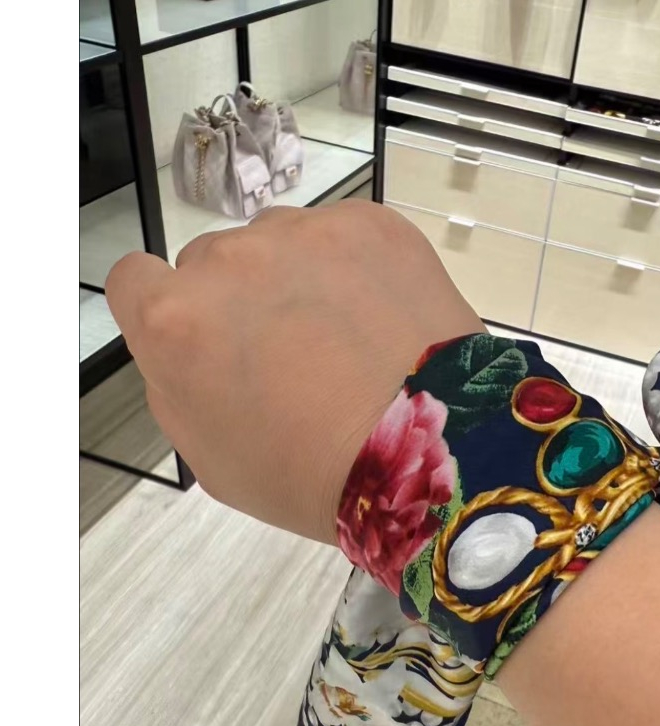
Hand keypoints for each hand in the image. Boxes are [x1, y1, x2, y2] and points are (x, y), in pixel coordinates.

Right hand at [106, 201, 483, 543]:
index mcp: (174, 321)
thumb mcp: (210, 457)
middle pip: (213, 263)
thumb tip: (185, 343)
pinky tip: (383, 320)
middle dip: (239, 301)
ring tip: (347, 340)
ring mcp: (304, 233)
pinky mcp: (370, 224)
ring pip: (278, 243)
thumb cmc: (313, 476)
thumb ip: (176, 381)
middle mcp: (229, 260)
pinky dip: (355, 269)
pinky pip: (342, 236)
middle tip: (292, 356)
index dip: (166, 311)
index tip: (203, 338)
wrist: (432, 457)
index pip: (135, 281)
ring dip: (296, 279)